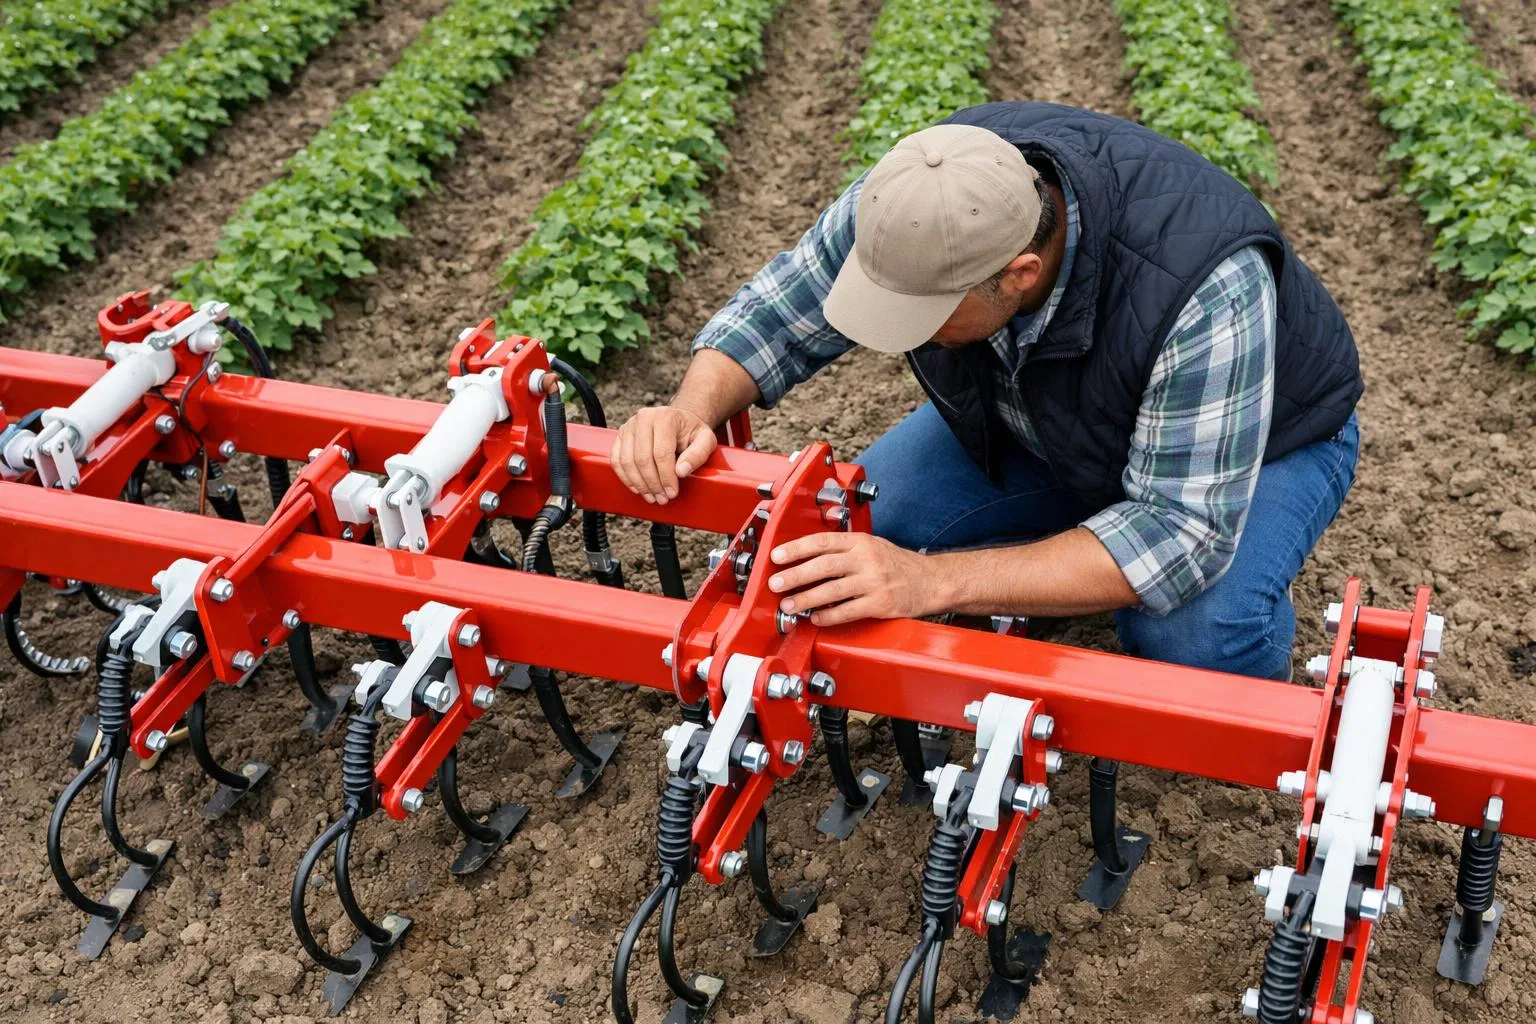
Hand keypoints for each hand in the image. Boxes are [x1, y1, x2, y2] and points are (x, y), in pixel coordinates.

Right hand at [610, 405, 717, 503]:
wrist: (678, 422)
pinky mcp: (620, 435)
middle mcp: (643, 418)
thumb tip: (681, 471)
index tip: (672, 492)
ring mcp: (629, 426)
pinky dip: (625, 478)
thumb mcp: (705, 440)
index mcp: (665, 417)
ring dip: (639, 484)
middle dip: (653, 484)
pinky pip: (616, 460)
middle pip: (642, 459)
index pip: (661, 453)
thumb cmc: (691, 432)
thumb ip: (698, 454)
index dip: (666, 477)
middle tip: (662, 498)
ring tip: (652, 497)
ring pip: (627, 461)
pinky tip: (637, 488)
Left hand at [766, 532, 940, 626]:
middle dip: (795, 576)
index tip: (777, 556)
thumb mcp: (872, 544)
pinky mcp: (880, 604)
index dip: (797, 548)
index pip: (823, 542)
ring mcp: (874, 582)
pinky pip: (847, 611)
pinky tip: (816, 617)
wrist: (930, 581)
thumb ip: (844, 548)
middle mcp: (866, 559)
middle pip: (824, 566)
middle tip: (775, 584)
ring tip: (789, 605)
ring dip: (806, 599)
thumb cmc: (897, 563)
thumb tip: (806, 555)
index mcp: (861, 542)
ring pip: (832, 590)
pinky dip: (828, 616)